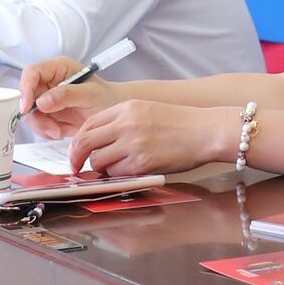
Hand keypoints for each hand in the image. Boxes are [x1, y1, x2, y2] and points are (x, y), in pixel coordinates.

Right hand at [23, 68, 119, 139]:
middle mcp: (50, 81)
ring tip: (63, 130)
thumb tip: (42, 101)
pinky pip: (38, 124)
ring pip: (30, 113)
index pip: (32, 73)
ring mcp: (47, 98)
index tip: (27, 108)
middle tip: (53, 128)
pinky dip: (49, 131)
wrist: (113, 112)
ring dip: (44, 126)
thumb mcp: (90, 95)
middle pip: (27, 96)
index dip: (25, 89)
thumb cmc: (107, 98)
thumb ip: (66, 95)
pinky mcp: (48, 113)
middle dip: (37, 116)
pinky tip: (64, 130)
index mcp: (59, 68)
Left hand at [59, 97, 223, 177]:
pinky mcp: (142, 163)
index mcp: (126, 108)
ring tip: (114, 168)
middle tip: (77, 167)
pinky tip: (130, 171)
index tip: (77, 151)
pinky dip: (118, 176)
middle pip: (85, 143)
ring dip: (101, 168)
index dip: (78, 141)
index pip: (88, 124)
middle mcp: (126, 124)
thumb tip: (98, 140)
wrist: (206, 131)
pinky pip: (117, 174)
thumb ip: (122, 121)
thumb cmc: (181, 123)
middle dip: (77, 158)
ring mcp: (133, 144)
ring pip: (98, 161)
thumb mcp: (147, 110)